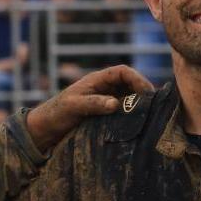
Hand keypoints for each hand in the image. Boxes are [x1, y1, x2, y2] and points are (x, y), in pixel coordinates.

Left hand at [25, 65, 154, 152]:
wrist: (46, 128)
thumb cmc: (57, 113)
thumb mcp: (74, 106)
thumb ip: (93, 104)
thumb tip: (115, 104)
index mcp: (97, 80)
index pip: (123, 72)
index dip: (137, 79)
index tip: (146, 93)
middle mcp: (104, 88)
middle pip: (130, 84)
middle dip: (143, 93)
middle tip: (154, 107)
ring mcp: (106, 100)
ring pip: (129, 98)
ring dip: (139, 105)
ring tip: (149, 117)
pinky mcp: (106, 114)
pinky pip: (124, 111)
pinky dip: (132, 116)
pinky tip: (138, 125)